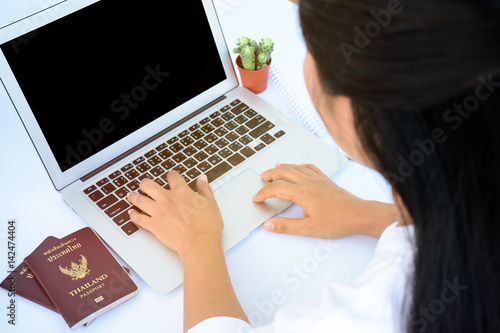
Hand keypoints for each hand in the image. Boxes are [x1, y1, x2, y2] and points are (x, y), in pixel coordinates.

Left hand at [127, 171, 223, 256]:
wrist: (199, 243)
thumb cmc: (207, 226)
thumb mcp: (211, 203)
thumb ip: (204, 189)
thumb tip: (202, 179)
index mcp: (181, 192)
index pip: (173, 177)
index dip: (171, 175)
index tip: (170, 176)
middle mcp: (167, 199)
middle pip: (148, 185)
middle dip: (145, 183)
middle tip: (144, 184)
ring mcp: (158, 212)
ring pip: (139, 200)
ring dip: (134, 197)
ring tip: (131, 195)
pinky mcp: (154, 225)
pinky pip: (139, 219)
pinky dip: (133, 215)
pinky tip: (132, 213)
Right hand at [253, 163, 395, 237]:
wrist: (359, 215)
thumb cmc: (338, 221)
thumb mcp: (309, 228)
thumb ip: (286, 226)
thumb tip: (269, 225)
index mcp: (303, 192)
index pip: (276, 188)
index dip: (263, 193)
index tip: (257, 198)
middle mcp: (309, 182)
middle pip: (284, 172)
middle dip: (271, 174)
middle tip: (262, 176)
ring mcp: (319, 180)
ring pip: (297, 168)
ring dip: (284, 167)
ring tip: (275, 168)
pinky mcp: (327, 181)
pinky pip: (311, 168)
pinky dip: (302, 166)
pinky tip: (302, 165)